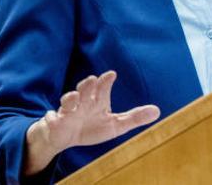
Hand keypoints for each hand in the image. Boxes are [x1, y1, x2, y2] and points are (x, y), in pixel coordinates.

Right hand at [22, 71, 159, 175]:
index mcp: (98, 100)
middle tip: (92, 79)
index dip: (105, 81)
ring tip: (74, 95)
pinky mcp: (57, 122)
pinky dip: (54, 117)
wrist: (65, 137)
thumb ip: (134, 118)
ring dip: (70, 97)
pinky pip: (54, 118)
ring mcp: (69, 111)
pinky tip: (56, 115)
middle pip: (85, 90)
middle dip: (88, 85)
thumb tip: (157, 111)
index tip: (111, 74)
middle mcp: (84, 102)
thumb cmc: (91, 127)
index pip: (102, 87)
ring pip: (69, 100)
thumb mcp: (115, 125)